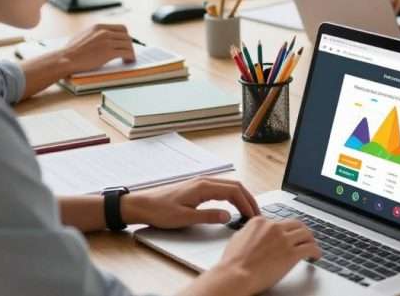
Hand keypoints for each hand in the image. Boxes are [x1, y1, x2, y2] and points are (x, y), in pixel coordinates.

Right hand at [60, 24, 134, 73]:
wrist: (65, 58)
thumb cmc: (70, 51)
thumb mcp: (83, 35)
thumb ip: (94, 35)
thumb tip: (101, 39)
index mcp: (98, 27)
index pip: (121, 28)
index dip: (125, 36)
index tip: (126, 43)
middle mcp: (104, 32)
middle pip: (126, 36)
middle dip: (129, 45)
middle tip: (128, 52)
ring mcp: (107, 41)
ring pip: (128, 44)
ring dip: (131, 52)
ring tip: (129, 58)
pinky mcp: (108, 52)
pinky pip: (126, 53)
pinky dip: (130, 57)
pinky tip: (128, 61)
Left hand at [122, 177, 259, 228]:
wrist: (142, 205)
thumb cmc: (160, 211)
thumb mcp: (185, 218)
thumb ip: (208, 217)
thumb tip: (229, 216)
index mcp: (203, 187)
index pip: (234, 191)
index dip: (246, 204)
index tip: (253, 216)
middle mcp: (204, 181)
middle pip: (235, 186)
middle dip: (248, 199)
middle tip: (257, 214)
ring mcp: (201, 183)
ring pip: (229, 186)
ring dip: (241, 197)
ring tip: (248, 211)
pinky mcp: (198, 187)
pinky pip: (221, 188)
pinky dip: (232, 196)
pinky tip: (233, 205)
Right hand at [216, 217, 321, 294]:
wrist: (235, 274)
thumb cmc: (233, 262)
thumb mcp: (238, 238)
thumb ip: (250, 232)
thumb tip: (255, 234)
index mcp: (261, 222)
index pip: (279, 222)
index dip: (285, 230)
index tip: (288, 235)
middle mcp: (274, 227)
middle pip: (296, 224)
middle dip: (302, 231)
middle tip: (305, 238)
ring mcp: (284, 239)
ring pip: (306, 234)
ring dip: (311, 240)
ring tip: (312, 246)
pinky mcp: (291, 254)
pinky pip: (310, 248)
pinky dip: (316, 251)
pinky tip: (316, 256)